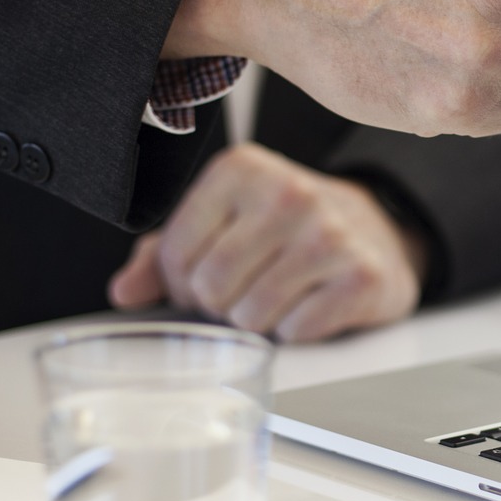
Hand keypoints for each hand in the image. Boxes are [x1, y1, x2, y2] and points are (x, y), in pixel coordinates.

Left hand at [108, 144, 426, 342]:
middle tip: (244, 291)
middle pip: (211, 288)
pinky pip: (297, 330)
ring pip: (251, 315)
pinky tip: (311, 302)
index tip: (207, 275)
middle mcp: (288, 192)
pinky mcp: (363, 276)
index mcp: (241, 169)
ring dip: (257, 321)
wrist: (376, 231)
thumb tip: (124, 293)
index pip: (175, 254)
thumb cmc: (285, 229)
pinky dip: (296, 330)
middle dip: (220, 305)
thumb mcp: (222, 223)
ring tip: (278, 295)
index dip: (182, 282)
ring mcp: (330, 234)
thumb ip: (163, 254)